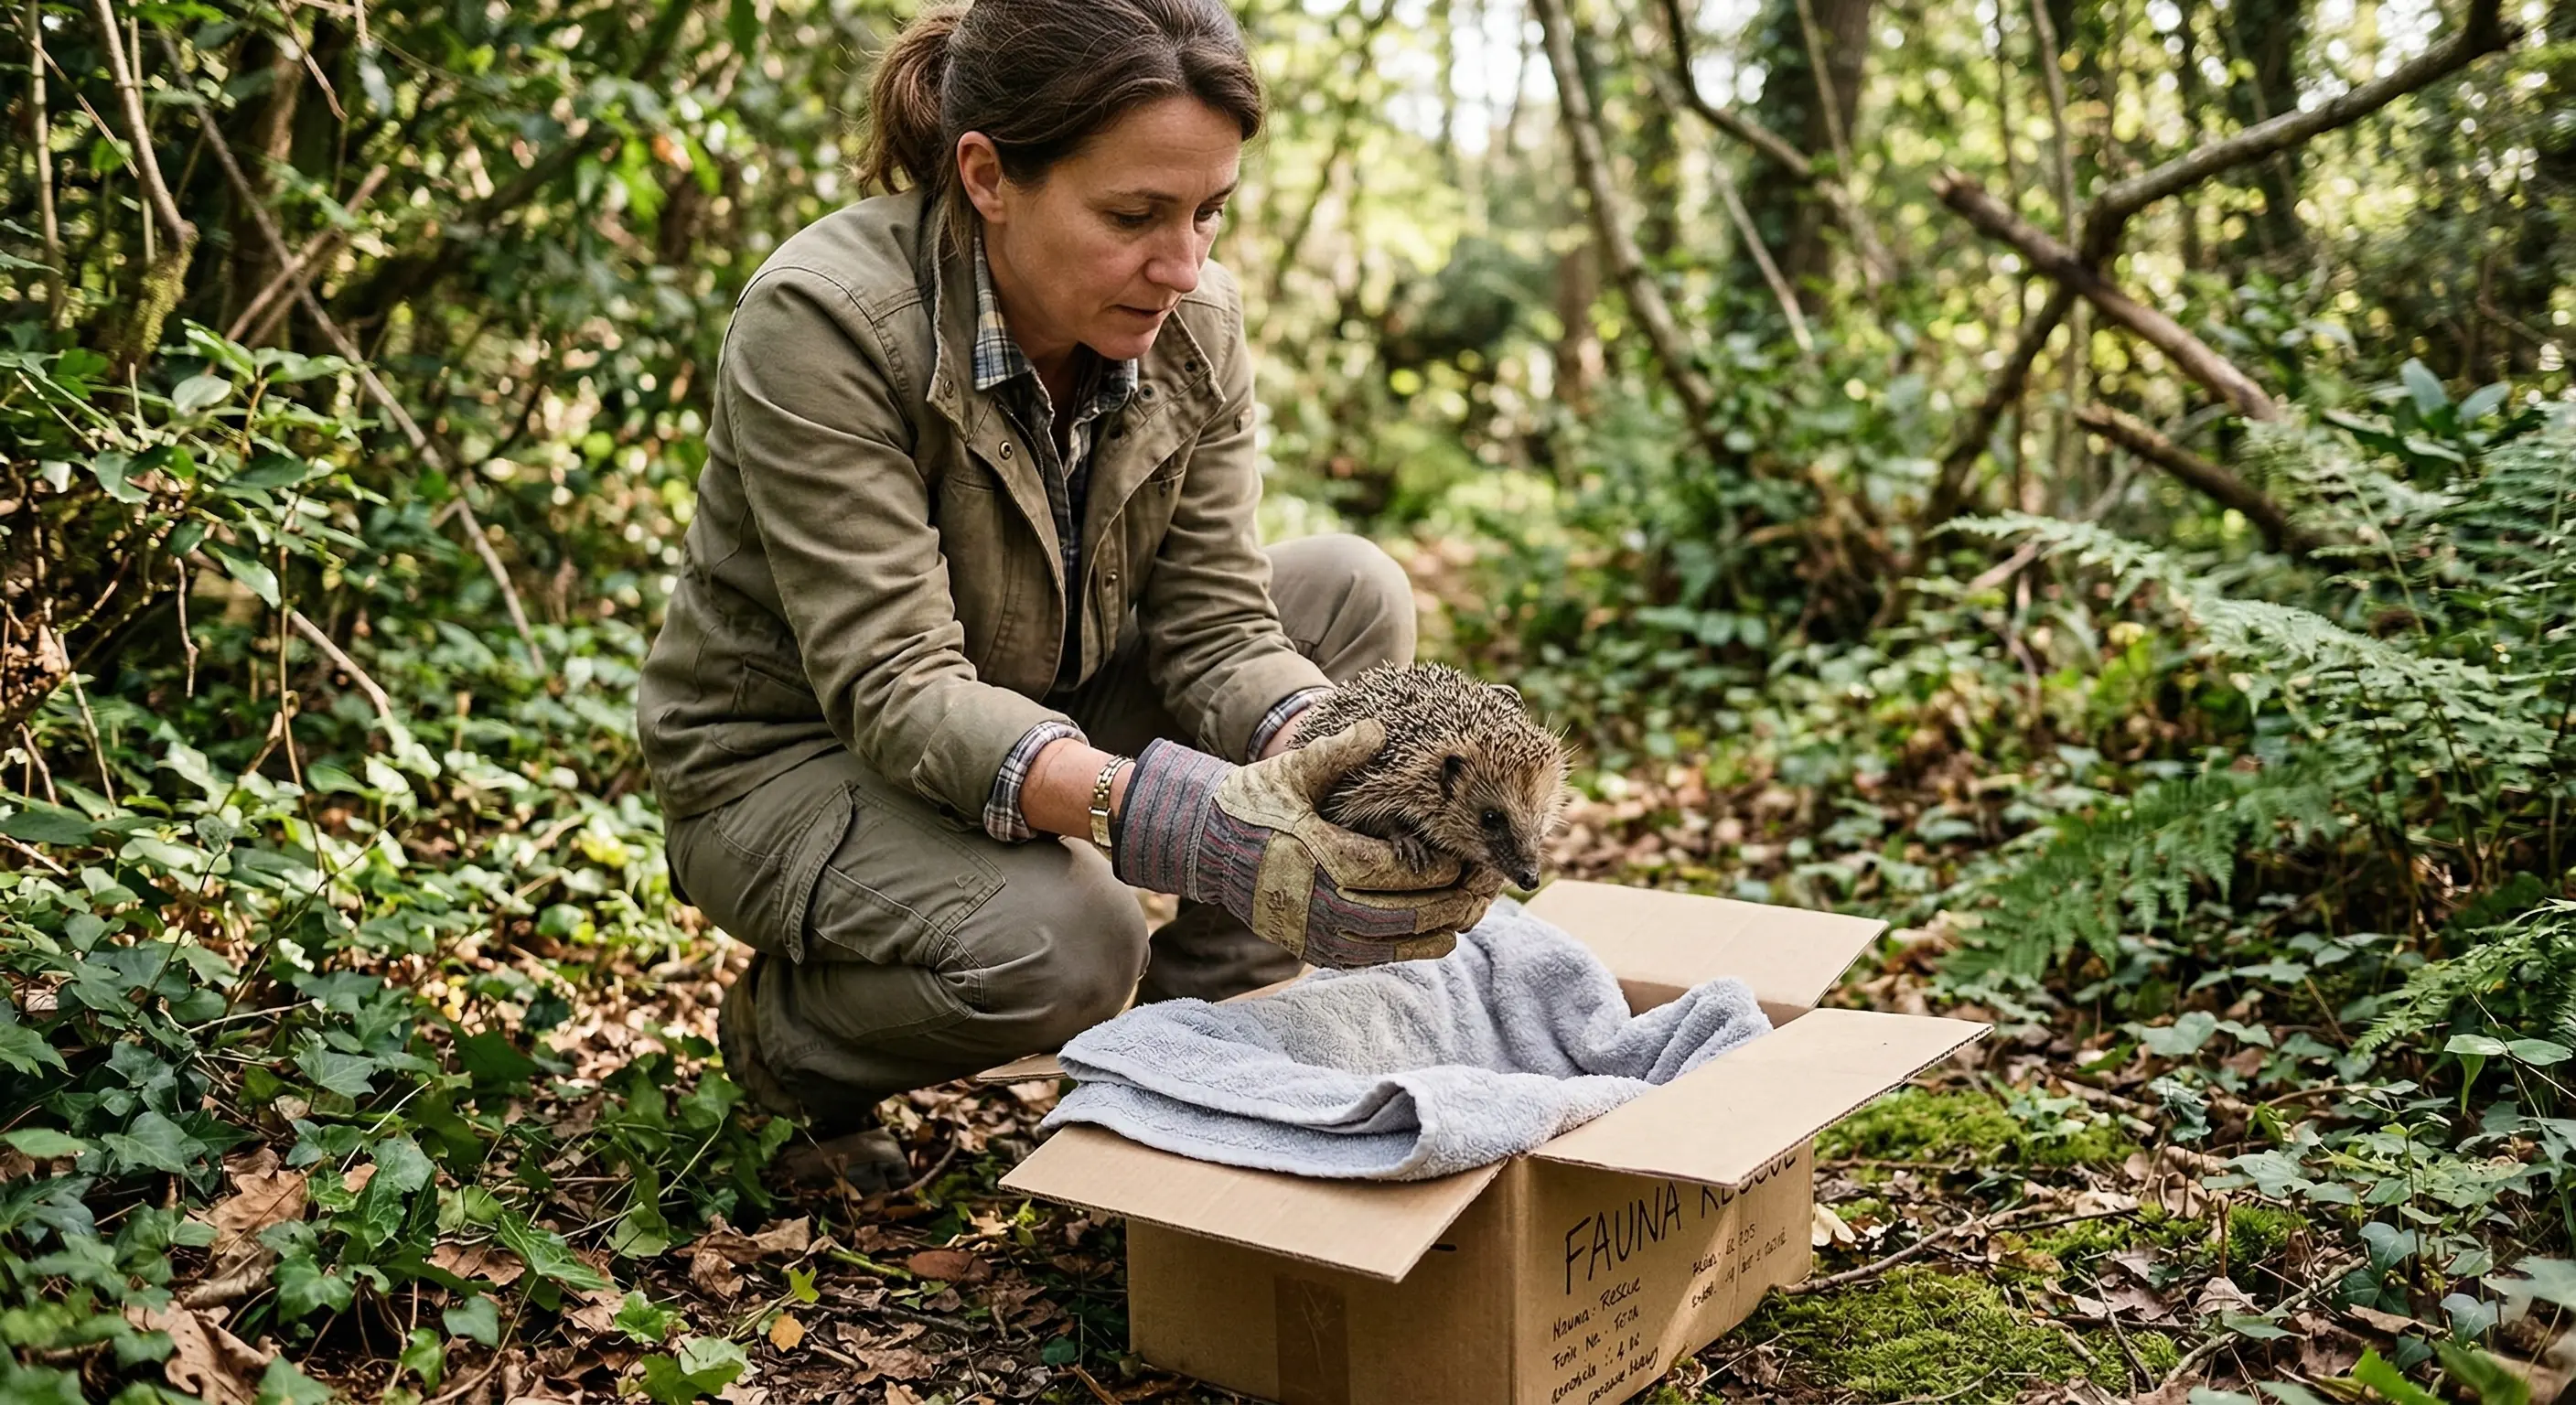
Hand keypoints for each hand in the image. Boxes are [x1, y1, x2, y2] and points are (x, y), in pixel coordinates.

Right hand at [1113, 721, 1494, 966]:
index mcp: (1328, 859)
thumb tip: (1379, 728)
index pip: (1406, 872)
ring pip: (1398, 944)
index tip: (1470, 857)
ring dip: (1440, 931)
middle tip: (1484, 890)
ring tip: (1469, 911)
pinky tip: (1436, 933)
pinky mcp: (1315, 951)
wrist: (1210, 847)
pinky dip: (1410, 948)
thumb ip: (1340, 752)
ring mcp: (1319, 935)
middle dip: (1455, 903)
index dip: (1446, 868)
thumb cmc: (1257, 803)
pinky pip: (1374, 957)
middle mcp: (1325, 906)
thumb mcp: (1294, 770)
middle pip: (1412, 916)